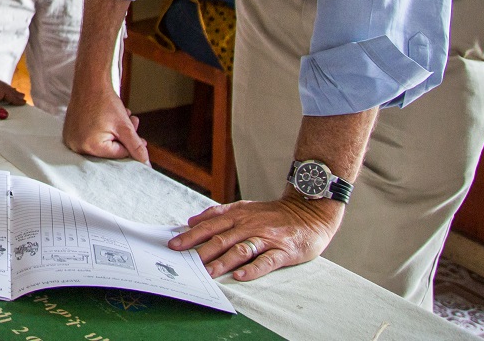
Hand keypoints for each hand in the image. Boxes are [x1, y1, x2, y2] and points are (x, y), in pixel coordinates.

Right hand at [61, 79, 148, 163]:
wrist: (89, 82)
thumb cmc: (105, 101)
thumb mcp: (125, 126)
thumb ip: (136, 146)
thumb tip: (145, 162)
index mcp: (91, 147)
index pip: (119, 154)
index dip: (130, 143)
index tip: (135, 132)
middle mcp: (77, 146)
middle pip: (109, 150)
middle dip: (122, 137)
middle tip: (131, 123)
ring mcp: (71, 139)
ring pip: (100, 144)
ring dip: (114, 133)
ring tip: (121, 117)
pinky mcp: (69, 133)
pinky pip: (89, 138)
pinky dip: (100, 131)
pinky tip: (106, 119)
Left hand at [169, 194, 343, 280]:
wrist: (309, 213)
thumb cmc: (273, 214)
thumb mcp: (244, 207)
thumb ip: (218, 213)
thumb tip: (191, 221)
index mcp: (238, 215)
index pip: (210, 225)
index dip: (191, 235)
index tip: (174, 244)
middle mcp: (249, 225)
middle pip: (222, 238)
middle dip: (201, 250)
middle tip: (185, 261)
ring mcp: (266, 238)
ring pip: (241, 250)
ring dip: (223, 261)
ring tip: (208, 272)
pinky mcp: (283, 251)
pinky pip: (266, 261)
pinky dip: (253, 269)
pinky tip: (240, 276)